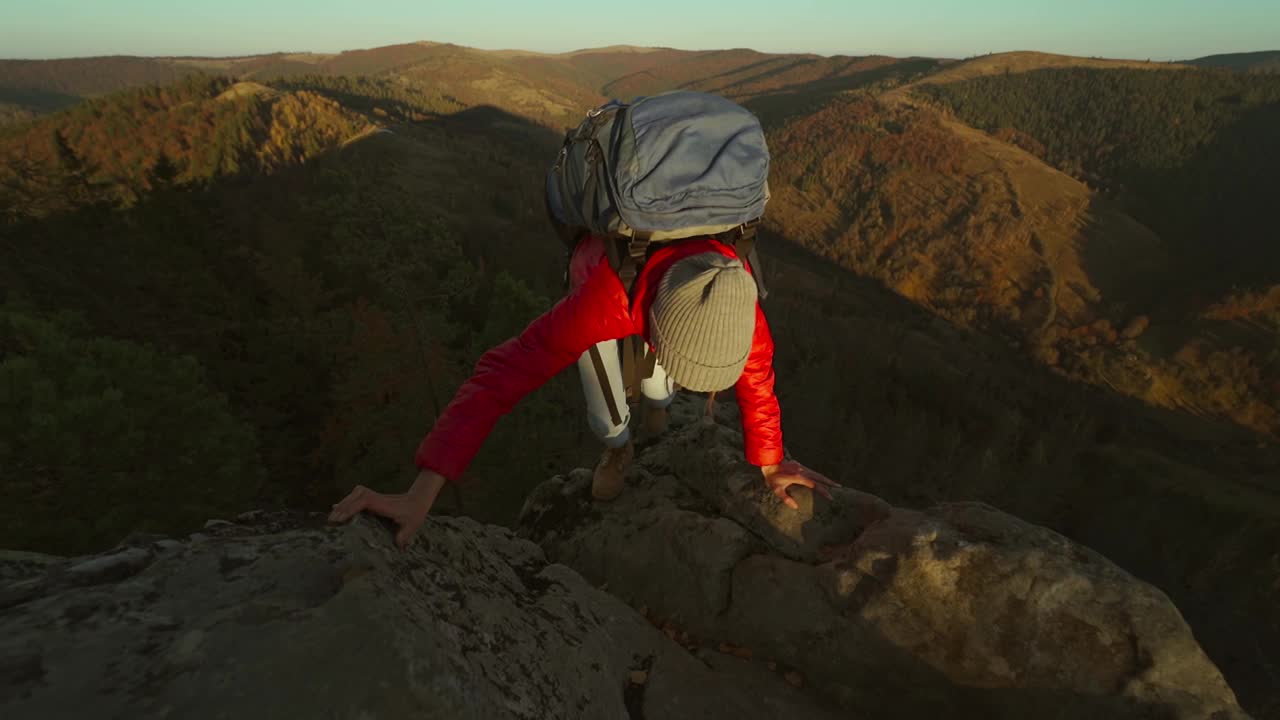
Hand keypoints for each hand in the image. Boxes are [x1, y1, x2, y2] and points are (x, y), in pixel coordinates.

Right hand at [328, 469, 447, 547]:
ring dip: (343, 504)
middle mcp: (377, 498)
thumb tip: (398, 546)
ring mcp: (374, 496)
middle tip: (331, 521)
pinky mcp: (372, 498)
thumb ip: (404, 536)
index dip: (352, 507)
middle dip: (343, 508)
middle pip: (356, 497)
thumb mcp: (412, 526)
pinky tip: (336, 507)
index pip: (365, 501)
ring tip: (332, 517)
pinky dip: (346, 502)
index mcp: (384, 504)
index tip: (341, 517)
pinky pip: (356, 497)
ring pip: (355, 495)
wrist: (418, 499)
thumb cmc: (415, 512)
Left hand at [761, 461, 839, 510]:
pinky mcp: (800, 465)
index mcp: (799, 477)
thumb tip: (796, 507)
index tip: (830, 496)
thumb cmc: (772, 478)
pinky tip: (821, 479)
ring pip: (817, 473)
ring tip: (834, 484)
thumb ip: (786, 498)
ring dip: (825, 478)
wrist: (769, 462)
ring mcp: (802, 467)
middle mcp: (802, 471)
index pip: (815, 485)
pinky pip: (812, 471)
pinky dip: (819, 475)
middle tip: (839, 487)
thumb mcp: (777, 490)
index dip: (823, 491)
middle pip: (819, 477)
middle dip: (829, 483)